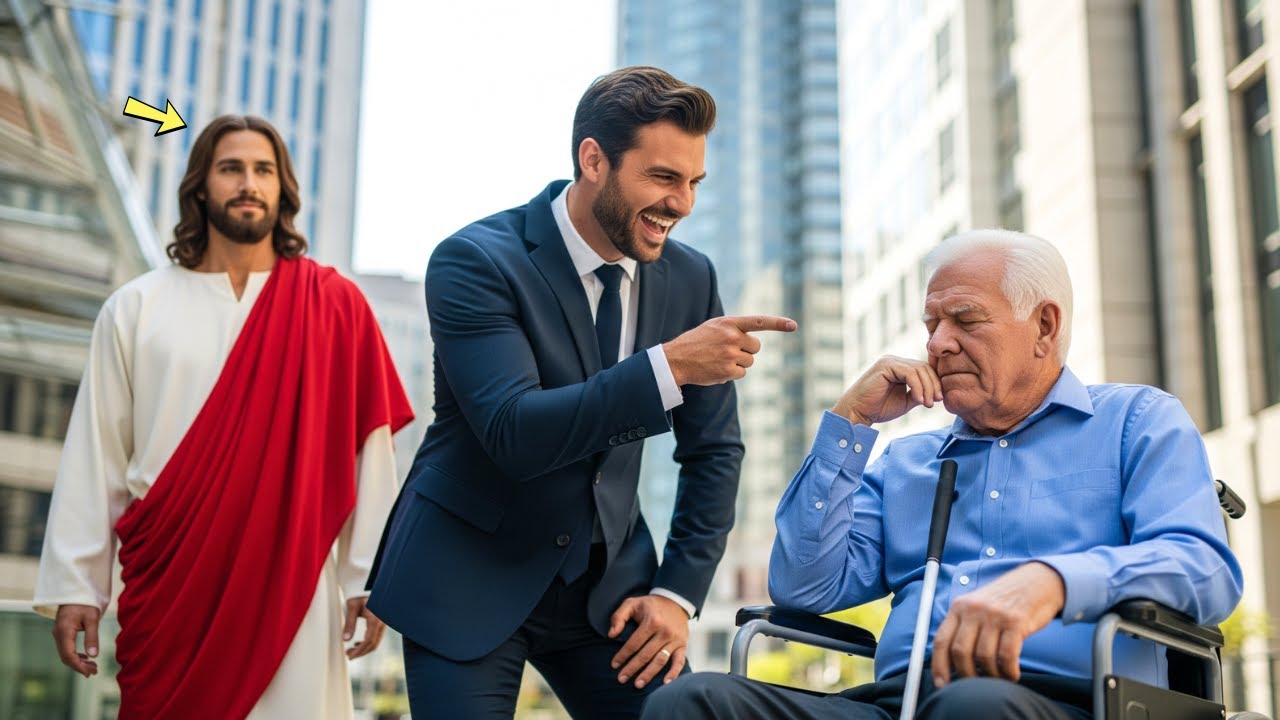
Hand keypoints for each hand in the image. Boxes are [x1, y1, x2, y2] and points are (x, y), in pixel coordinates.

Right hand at [53, 604, 100, 676]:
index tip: (90, 672)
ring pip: (65, 653)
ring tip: (93, 667)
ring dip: (78, 661)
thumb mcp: (92, 618)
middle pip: (66, 657)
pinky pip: (66, 648)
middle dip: (79, 666)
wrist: (76, 590)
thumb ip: (92, 637)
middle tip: (95, 671)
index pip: (68, 655)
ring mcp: (58, 633)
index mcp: (64, 631)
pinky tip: (86, 657)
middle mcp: (58, 634)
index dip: (78, 666)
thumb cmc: (85, 602)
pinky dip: (75, 655)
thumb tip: (93, 656)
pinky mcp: (62, 632)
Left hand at [343, 596, 385, 658]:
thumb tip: (346, 639)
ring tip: (351, 651)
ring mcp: (382, 624)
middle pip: (373, 644)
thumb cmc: (359, 596)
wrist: (366, 589)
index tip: (350, 655)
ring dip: (363, 649)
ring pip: (375, 642)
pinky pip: (375, 638)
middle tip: (349, 655)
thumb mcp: (352, 607)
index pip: (369, 640)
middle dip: (361, 652)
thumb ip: (349, 623)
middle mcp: (381, 623)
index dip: (360, 650)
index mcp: (375, 620)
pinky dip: (367, 644)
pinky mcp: (380, 625)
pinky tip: (357, 644)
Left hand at [608, 595, 689, 688]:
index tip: (614, 665)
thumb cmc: (650, 605)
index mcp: (652, 621)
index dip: (623, 655)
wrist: (675, 601)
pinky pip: (679, 661)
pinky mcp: (683, 645)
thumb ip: (619, 617)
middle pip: (645, 655)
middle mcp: (664, 631)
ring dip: (648, 674)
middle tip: (621, 679)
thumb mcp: (632, 603)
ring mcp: (675, 639)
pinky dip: (673, 673)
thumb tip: (611, 635)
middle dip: (632, 668)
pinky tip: (665, 683)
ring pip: (660, 661)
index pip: (634, 643)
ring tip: (638, 684)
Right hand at [663, 315, 796, 385]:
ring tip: (719, 360)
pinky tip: (717, 369)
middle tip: (728, 351)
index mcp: (729, 323)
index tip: (793, 325)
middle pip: (756, 347)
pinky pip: (741, 374)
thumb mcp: (713, 327)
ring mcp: (730, 354)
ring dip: (738, 363)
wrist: (676, 359)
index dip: (778, 323)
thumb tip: (754, 342)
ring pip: (749, 362)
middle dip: (746, 350)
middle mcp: (732, 337)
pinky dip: (732, 374)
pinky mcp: (728, 371)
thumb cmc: (696, 342)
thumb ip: (733, 329)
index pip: (758, 321)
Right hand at [831, 355, 942, 426]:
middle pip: (924, 367)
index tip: (939, 400)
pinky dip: (918, 387)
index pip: (924, 369)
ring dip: (927, 388)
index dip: (934, 383)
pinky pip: (910, 373)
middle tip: (936, 402)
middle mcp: (894, 361)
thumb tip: (937, 393)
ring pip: (919, 369)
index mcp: (899, 367)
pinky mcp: (886, 365)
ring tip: (927, 404)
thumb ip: (919, 393)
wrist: (858, 413)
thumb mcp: (905, 401)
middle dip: (933, 385)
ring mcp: (890, 361)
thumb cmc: (878, 408)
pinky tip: (919, 400)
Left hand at [930, 562, 1065, 685]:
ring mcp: (994, 615)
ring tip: (998, 679)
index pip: (941, 640)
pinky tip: (1012, 675)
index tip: (942, 685)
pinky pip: (1007, 656)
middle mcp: (973, 609)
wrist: (1036, 581)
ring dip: (991, 675)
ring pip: (984, 657)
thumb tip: (950, 663)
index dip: (938, 666)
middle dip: (966, 675)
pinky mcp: (1015, 622)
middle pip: (960, 652)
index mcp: (959, 607)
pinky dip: (1008, 671)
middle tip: (976, 685)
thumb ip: (963, 628)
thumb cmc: (1005, 601)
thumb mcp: (977, 606)